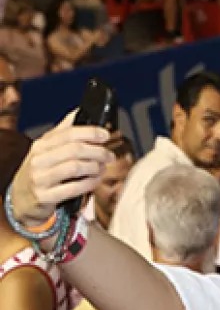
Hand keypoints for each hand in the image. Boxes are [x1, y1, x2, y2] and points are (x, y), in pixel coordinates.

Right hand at [9, 112, 112, 228]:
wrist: (21, 199)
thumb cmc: (41, 171)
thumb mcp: (47, 149)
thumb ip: (63, 132)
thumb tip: (80, 111)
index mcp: (41, 145)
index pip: (69, 133)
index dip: (91, 133)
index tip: (105, 136)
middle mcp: (39, 159)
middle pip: (75, 149)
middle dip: (98, 152)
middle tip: (109, 156)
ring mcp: (41, 178)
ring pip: (76, 167)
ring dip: (95, 167)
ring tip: (102, 168)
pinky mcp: (45, 196)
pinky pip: (74, 188)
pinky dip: (90, 183)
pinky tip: (95, 180)